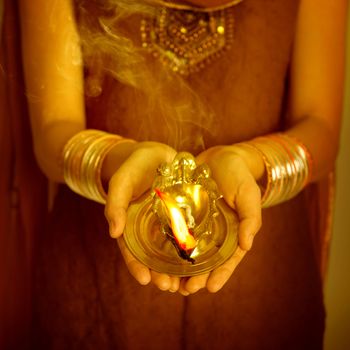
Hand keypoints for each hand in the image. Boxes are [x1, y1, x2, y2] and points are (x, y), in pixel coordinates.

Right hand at [104, 141, 181, 291]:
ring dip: (177, 266)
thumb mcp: (121, 182)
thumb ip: (115, 204)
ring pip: (171, 249)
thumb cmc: (133, 167)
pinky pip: (187, 232)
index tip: (145, 280)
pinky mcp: (182, 214)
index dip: (136, 266)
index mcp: (130, 223)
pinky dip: (191, 246)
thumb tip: (113, 233)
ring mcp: (166, 221)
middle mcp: (148, 227)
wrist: (154, 153)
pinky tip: (201, 257)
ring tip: (186, 281)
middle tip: (170, 286)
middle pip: (153, 255)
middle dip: (160, 272)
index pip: (131, 250)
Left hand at [178, 145, 262, 293]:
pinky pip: (175, 232)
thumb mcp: (249, 194)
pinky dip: (168, 246)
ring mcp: (197, 224)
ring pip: (188, 251)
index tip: (210, 288)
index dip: (220, 274)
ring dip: (179, 268)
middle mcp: (214, 232)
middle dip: (196, 276)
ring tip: (170, 282)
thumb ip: (251, 218)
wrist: (220, 156)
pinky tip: (158, 257)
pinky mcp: (183, 214)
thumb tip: (247, 245)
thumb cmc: (238, 176)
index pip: (228, 259)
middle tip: (184, 290)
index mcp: (233, 232)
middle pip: (205, 260)